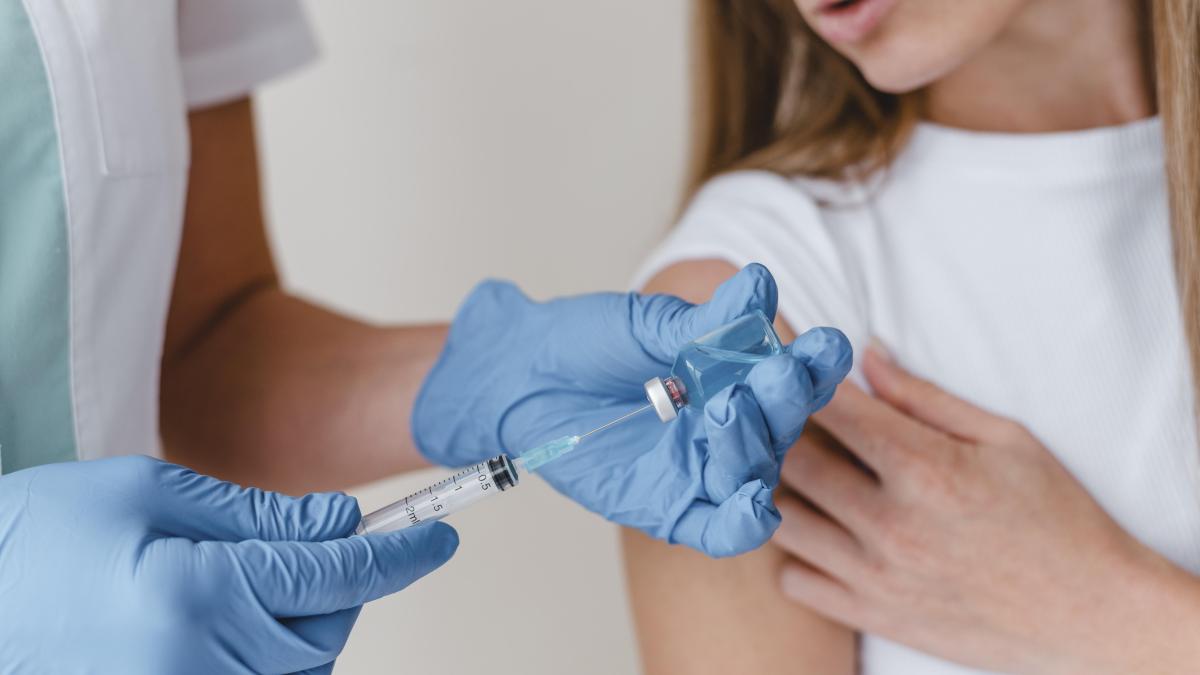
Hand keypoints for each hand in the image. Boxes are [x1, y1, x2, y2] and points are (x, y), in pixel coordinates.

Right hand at [0, 456, 457, 674]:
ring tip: (272, 577)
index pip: (335, 575)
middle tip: (335, 541)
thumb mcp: (148, 493)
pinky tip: (253, 618)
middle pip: (327, 630)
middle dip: (349, 584)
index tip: (442, 536)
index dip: (400, 554)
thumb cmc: (40, 534)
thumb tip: (342, 523)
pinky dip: (280, 656)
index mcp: (195, 599)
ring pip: (302, 669)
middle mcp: (197, 668)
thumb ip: (258, 516)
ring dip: (312, 621)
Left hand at [414, 264, 852, 556]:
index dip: (815, 365)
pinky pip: (720, 529)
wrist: (521, 375)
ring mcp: (703, 469)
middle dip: (783, 400)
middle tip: (774, 375)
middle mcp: (730, 426)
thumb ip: (704, 323)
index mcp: (736, 376)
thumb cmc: (585, 344)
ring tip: (729, 409)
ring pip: (753, 473)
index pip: (791, 375)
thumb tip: (760, 284)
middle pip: (779, 425)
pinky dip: (743, 523)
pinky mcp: (673, 508)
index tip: (827, 345)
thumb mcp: (645, 327)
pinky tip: (754, 505)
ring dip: (753, 447)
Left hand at [772, 347, 1199, 672]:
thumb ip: (925, 398)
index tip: (784, 370)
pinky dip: (794, 556)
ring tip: (793, 474)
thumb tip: (867, 357)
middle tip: (774, 418)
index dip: (797, 381)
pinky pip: (795, 582)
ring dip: (776, 492)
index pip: (831, 409)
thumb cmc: (1057, 518)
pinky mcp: (875, 615)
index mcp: (926, 468)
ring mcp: (878, 575)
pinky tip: (818, 535)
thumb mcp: (1006, 439)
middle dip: (775, 432)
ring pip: (781, 521)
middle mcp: (892, 523)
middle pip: (790, 461)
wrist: (1093, 615)